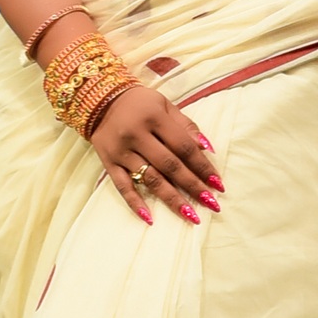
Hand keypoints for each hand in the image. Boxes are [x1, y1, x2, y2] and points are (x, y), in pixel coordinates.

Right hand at [86, 85, 224, 226]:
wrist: (99, 100)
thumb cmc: (139, 103)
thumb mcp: (165, 105)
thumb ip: (186, 125)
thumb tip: (208, 148)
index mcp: (155, 118)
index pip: (184, 146)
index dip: (202, 166)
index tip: (218, 184)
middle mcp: (137, 135)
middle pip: (170, 165)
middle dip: (192, 186)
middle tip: (211, 204)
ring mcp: (121, 151)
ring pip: (150, 179)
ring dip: (172, 199)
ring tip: (190, 215)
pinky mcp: (108, 163)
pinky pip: (122, 186)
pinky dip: (135, 202)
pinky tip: (150, 218)